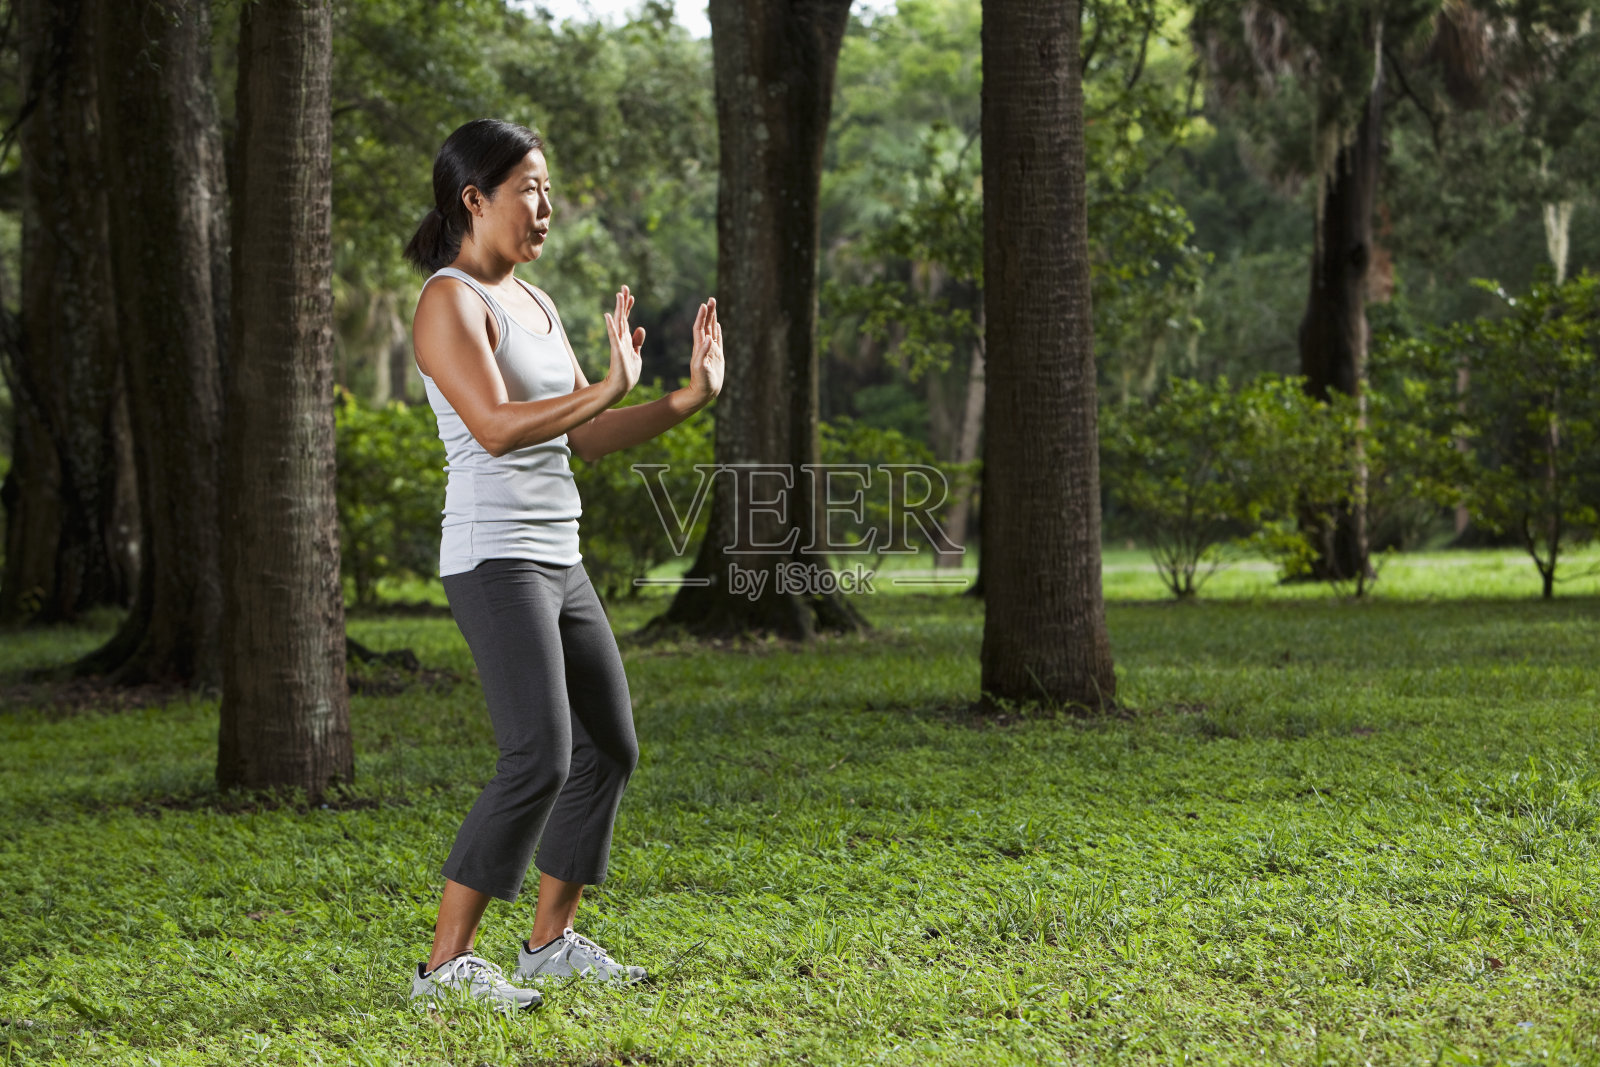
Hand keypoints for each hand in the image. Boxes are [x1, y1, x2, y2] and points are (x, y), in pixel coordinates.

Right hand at [603, 284, 643, 399]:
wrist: (622, 387)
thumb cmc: (628, 373)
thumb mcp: (636, 355)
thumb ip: (638, 342)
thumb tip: (641, 328)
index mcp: (626, 339)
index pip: (627, 319)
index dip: (629, 306)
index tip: (630, 295)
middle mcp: (621, 338)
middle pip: (622, 316)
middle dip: (624, 302)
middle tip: (624, 287)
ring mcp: (618, 343)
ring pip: (618, 322)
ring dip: (619, 309)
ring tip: (619, 295)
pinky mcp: (616, 350)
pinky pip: (613, 336)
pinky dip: (611, 326)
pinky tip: (608, 316)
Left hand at [688, 296, 722, 405]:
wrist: (704, 393)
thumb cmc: (702, 382)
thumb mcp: (701, 368)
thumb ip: (704, 353)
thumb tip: (708, 338)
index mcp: (700, 348)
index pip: (700, 328)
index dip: (702, 316)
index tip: (704, 305)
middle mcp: (705, 347)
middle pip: (706, 325)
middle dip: (709, 312)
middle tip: (711, 299)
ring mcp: (711, 350)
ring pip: (712, 330)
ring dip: (713, 318)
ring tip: (714, 306)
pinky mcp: (717, 356)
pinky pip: (718, 340)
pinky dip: (717, 331)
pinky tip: (718, 325)